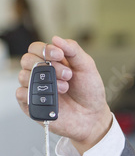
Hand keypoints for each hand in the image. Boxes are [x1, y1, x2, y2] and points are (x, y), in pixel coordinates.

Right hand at [16, 36, 112, 153]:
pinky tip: (49, 97)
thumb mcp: (87, 66)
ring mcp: (35, 88)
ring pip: (24, 76)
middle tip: (67, 75)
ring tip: (65, 88)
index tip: (60, 55)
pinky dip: (32, 93)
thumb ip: (73, 50)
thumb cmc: (89, 91)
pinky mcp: (32, 104)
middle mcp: (40, 73)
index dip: (45, 49)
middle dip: (47, 65)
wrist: (93, 116)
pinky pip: (20, 94)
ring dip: (46, 81)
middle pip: (27, 59)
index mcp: (51, 61)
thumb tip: (56, 38)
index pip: (36, 48)